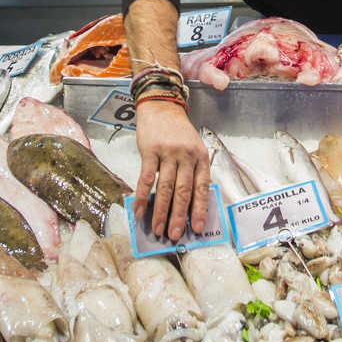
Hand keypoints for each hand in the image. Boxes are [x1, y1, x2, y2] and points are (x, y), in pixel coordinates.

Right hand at [132, 99, 210, 239]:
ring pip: (165, 187)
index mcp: (201, 158)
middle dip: (179, 216)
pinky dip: (142, 196)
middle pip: (184, 191)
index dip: (200, 209)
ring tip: (158, 228)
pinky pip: (146, 177)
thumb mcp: (193, 149)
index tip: (198, 228)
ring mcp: (168, 153)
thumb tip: (187, 204)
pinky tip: (139, 210)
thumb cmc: (178, 133)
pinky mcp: (150, 150)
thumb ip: (192, 172)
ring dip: (161, 211)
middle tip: (175, 234)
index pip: (201, 188)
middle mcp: (187, 156)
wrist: (162, 107)